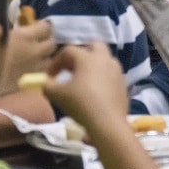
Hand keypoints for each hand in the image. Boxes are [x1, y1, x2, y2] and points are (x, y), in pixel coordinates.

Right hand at [0, 20, 54, 95]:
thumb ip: (3, 30)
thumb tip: (4, 26)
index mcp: (26, 36)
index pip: (46, 27)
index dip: (42, 26)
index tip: (35, 27)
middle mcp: (35, 51)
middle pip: (52, 43)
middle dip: (46, 41)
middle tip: (37, 41)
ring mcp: (35, 67)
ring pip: (50, 59)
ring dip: (45, 56)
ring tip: (35, 55)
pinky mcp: (31, 81)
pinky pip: (43, 73)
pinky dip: (40, 69)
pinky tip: (31, 68)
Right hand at [45, 44, 168, 168]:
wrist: (107, 122)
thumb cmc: (81, 104)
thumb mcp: (57, 95)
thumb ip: (47, 86)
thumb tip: (45, 83)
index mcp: (88, 58)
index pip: (69, 51)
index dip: (56, 62)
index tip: (50, 76)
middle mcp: (104, 58)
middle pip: (93, 46)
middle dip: (81, 54)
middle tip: (71, 69)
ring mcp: (117, 70)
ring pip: (104, 59)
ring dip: (93, 64)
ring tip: (82, 80)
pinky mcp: (123, 82)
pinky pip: (111, 73)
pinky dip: (102, 76)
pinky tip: (95, 91)